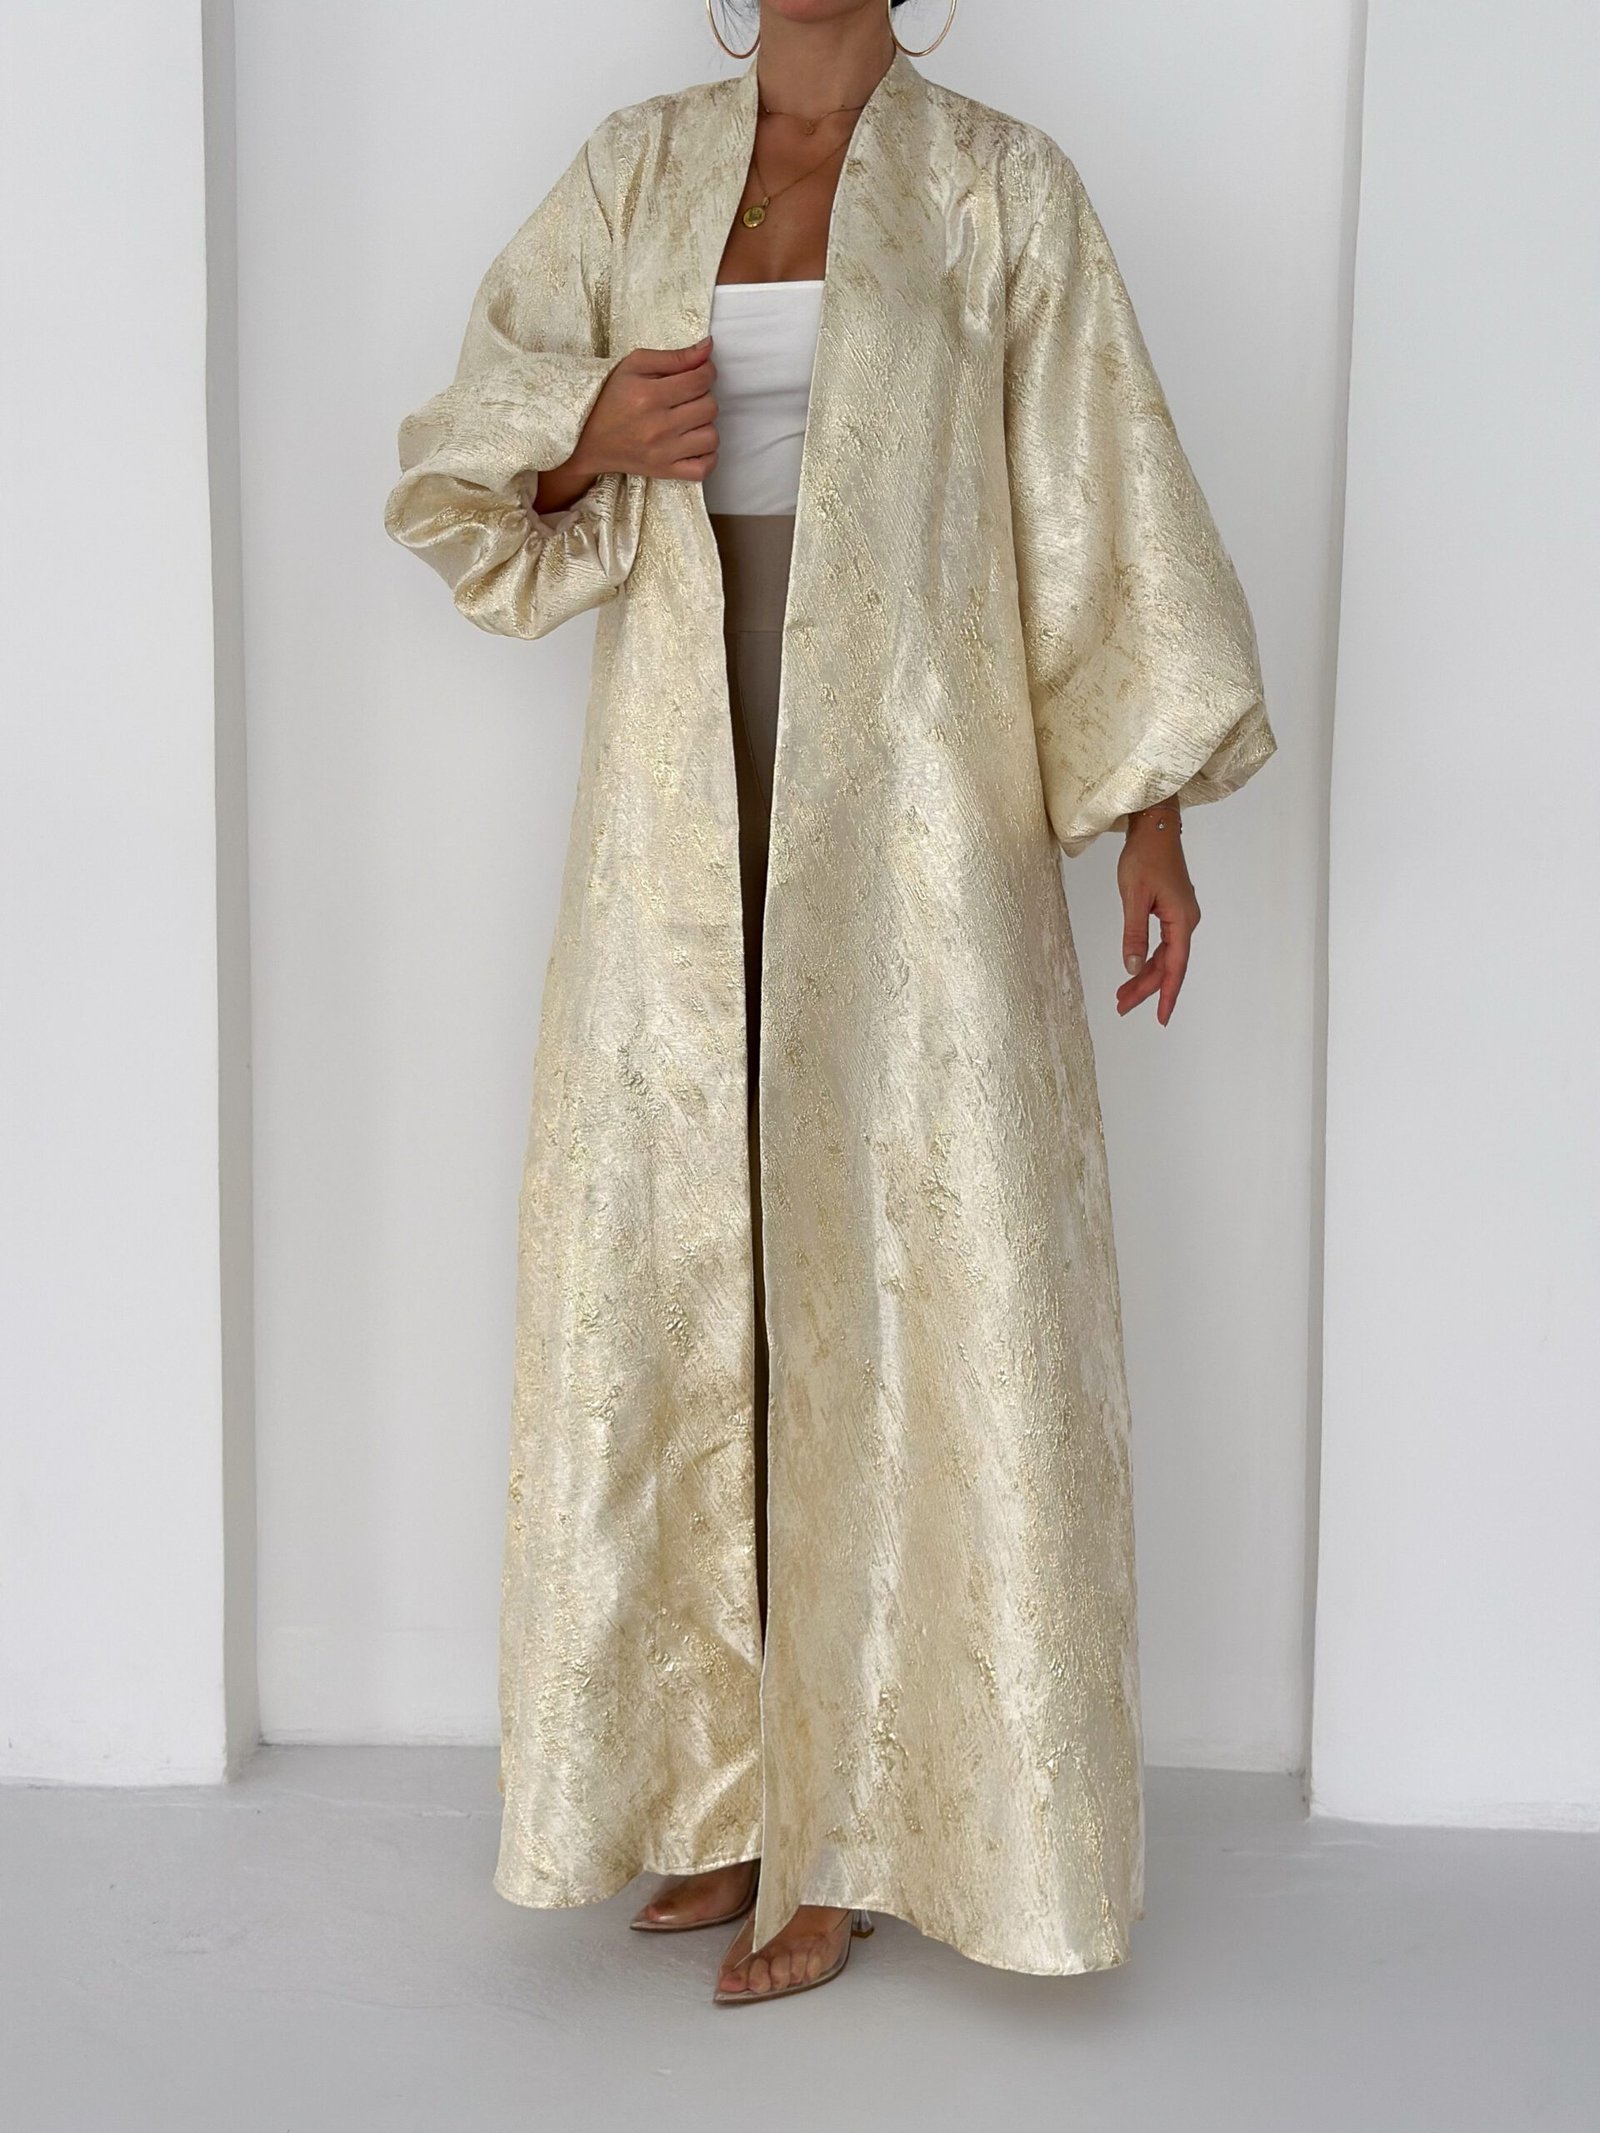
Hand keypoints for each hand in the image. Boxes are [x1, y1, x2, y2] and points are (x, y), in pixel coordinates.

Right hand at [534, 337, 718, 510]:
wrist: (589, 441)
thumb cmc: (611, 398)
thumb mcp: (634, 366)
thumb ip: (674, 356)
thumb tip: (708, 346)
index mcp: (649, 395)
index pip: (701, 379)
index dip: (706, 372)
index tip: (698, 373)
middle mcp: (658, 426)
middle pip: (710, 407)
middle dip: (703, 397)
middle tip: (686, 397)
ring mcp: (664, 453)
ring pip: (712, 437)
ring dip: (705, 426)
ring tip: (688, 420)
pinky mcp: (666, 472)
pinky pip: (705, 468)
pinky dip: (708, 456)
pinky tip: (694, 443)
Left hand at [1114, 806, 1199, 1026]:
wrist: (1155, 828)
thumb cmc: (1145, 857)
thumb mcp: (1134, 897)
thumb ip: (1134, 934)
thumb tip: (1131, 967)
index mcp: (1181, 920)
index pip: (1174, 967)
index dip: (1166, 994)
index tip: (1160, 1018)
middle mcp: (1186, 922)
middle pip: (1168, 965)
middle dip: (1145, 988)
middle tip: (1121, 1007)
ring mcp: (1181, 917)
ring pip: (1164, 956)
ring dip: (1144, 975)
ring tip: (1122, 995)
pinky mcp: (1173, 911)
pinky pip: (1163, 944)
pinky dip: (1148, 959)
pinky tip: (1135, 970)